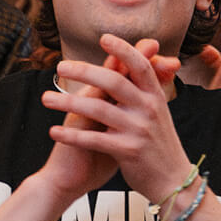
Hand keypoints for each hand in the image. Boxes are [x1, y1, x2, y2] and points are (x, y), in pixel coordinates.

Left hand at [44, 35, 189, 200]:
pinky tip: (54, 131)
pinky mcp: (128, 151)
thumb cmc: (160, 145)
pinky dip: (71, 135)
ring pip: (98, 109)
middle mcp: (149, 109)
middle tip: (61, 66)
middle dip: (84, 71)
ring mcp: (138, 130)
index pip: (140, 66)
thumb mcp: (158, 113)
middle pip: (114, 81)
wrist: (174, 182)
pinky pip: (94, 140)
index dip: (123, 50)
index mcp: (156, 97)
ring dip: (68, 102)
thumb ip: (142, 91)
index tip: (104, 39)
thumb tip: (128, 66)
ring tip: (46, 98)